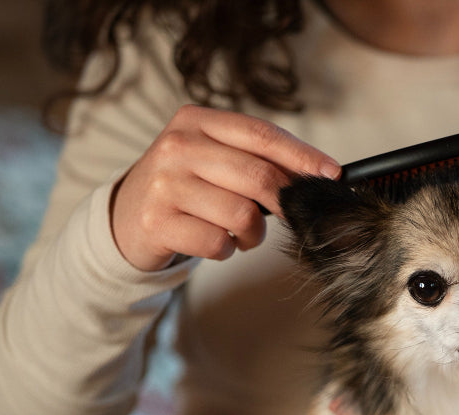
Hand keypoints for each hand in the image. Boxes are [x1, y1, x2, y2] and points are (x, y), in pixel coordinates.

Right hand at [110, 105, 340, 270]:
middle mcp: (177, 146)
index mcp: (196, 121)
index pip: (261, 134)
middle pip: (257, 176)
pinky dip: (226, 250)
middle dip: (286, 201)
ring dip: (253, 233)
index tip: (332, 174)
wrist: (126, 218)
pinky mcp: (156, 222)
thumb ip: (256, 158)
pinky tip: (216, 242)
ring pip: (242, 214)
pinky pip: (217, 242)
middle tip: (293, 214)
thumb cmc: (186, 187)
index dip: (301, 156)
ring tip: (243, 233)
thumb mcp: (213, 158)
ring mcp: (164, 184)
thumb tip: (318, 174)